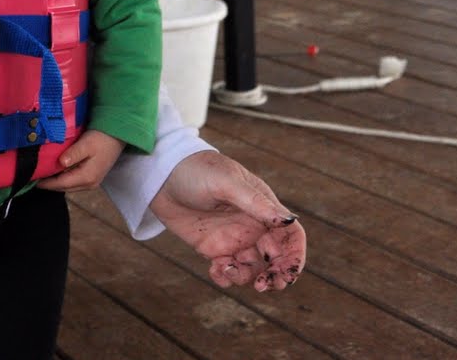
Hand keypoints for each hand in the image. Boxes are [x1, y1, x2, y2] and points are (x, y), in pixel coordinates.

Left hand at [35, 130, 124, 191]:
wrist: (117, 136)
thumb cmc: (102, 138)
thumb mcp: (86, 143)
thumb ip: (73, 154)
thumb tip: (60, 163)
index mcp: (87, 177)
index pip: (61, 184)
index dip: (46, 183)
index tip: (32, 179)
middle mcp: (89, 184)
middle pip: (64, 188)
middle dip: (49, 185)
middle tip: (34, 177)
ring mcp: (91, 183)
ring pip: (68, 187)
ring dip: (56, 183)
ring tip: (42, 175)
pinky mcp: (92, 178)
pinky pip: (73, 182)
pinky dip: (63, 179)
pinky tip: (56, 172)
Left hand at [148, 150, 304, 291]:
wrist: (161, 176)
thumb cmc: (196, 170)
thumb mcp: (226, 182)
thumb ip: (255, 202)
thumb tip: (287, 220)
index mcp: (262, 206)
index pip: (290, 234)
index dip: (295, 256)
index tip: (287, 273)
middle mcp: (252, 225)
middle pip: (277, 258)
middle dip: (276, 276)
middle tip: (264, 286)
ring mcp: (234, 238)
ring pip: (254, 269)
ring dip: (247, 278)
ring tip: (226, 269)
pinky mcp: (213, 249)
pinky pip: (228, 271)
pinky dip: (225, 278)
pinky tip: (215, 270)